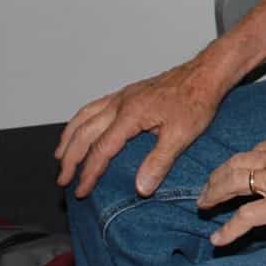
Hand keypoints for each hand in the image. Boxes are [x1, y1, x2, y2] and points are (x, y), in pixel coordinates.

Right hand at [56, 55, 227, 198]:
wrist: (205, 74)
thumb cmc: (196, 102)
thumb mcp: (181, 135)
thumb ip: (159, 162)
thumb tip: (141, 188)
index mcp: (130, 115)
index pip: (101, 150)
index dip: (89, 173)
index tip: (81, 191)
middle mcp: (120, 104)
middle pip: (84, 133)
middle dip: (70, 158)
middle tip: (63, 179)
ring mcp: (122, 96)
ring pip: (84, 116)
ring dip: (69, 137)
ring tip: (60, 155)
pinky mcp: (127, 93)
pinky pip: (94, 107)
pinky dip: (80, 120)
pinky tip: (80, 128)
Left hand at [201, 129, 265, 247]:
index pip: (258, 151)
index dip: (244, 162)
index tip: (238, 171)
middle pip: (237, 163)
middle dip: (219, 175)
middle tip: (208, 187)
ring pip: (233, 184)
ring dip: (214, 194)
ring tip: (203, 205)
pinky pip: (246, 217)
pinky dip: (229, 229)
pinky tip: (218, 238)